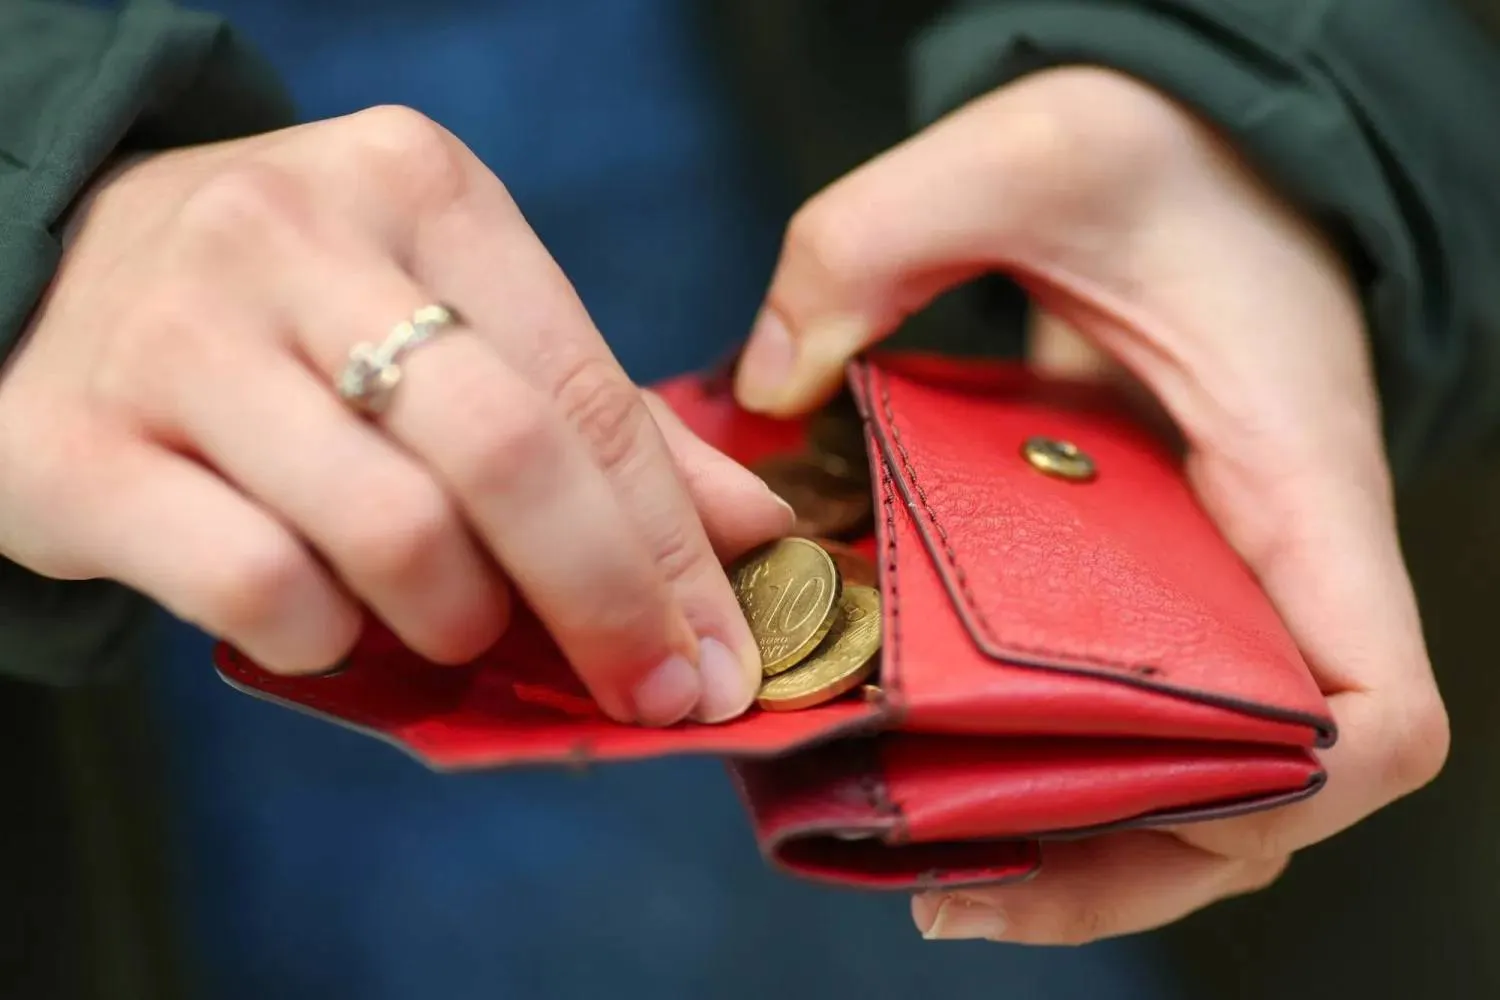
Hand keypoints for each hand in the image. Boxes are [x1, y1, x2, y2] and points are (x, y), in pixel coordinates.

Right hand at [0, 106, 790, 726]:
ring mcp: (181, 337)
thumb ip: (593, 418)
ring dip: (459, 620)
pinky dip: (330, 638)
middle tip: (655, 691)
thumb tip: (747, 529)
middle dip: (608, 601)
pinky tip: (332, 620)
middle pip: (508, 457)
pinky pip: (263, 588)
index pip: (585, 390)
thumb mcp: (446, 317)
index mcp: (418, 187)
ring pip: (393, 534)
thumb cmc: (290, 314)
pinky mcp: (82, 448)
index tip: (725, 650)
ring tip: (457, 624)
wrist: (37, 274)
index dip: (675, 541)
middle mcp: (297, 238)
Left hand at [735, 67, 1448, 940]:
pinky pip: (1138, 699)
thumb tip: (765, 389)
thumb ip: (875, 240)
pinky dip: (1063, 757)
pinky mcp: (1159, 563)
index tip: (1147, 814)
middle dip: (1122, 856)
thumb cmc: (1167, 151)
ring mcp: (1220, 572)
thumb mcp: (1030, 149)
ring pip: (1197, 767)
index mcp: (1295, 485)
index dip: (1288, 795)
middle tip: (953, 881)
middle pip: (1259, 787)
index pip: (1373, 709)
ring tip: (937, 869)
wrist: (1214, 143)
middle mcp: (1276, 559)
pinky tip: (946, 762)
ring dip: (1087, 838)